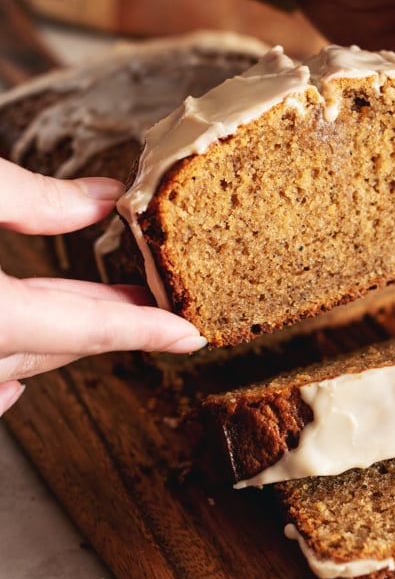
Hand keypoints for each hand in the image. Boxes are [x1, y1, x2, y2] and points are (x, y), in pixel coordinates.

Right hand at [0, 159, 205, 415]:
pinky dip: (7, 372)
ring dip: (62, 343)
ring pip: (17, 361)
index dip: (145, 330)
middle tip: (166, 313)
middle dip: (113, 329)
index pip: (85, 329)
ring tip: (111, 317)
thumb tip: (102, 198)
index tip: (192, 335)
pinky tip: (17, 382)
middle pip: (54, 349)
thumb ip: (32, 196)